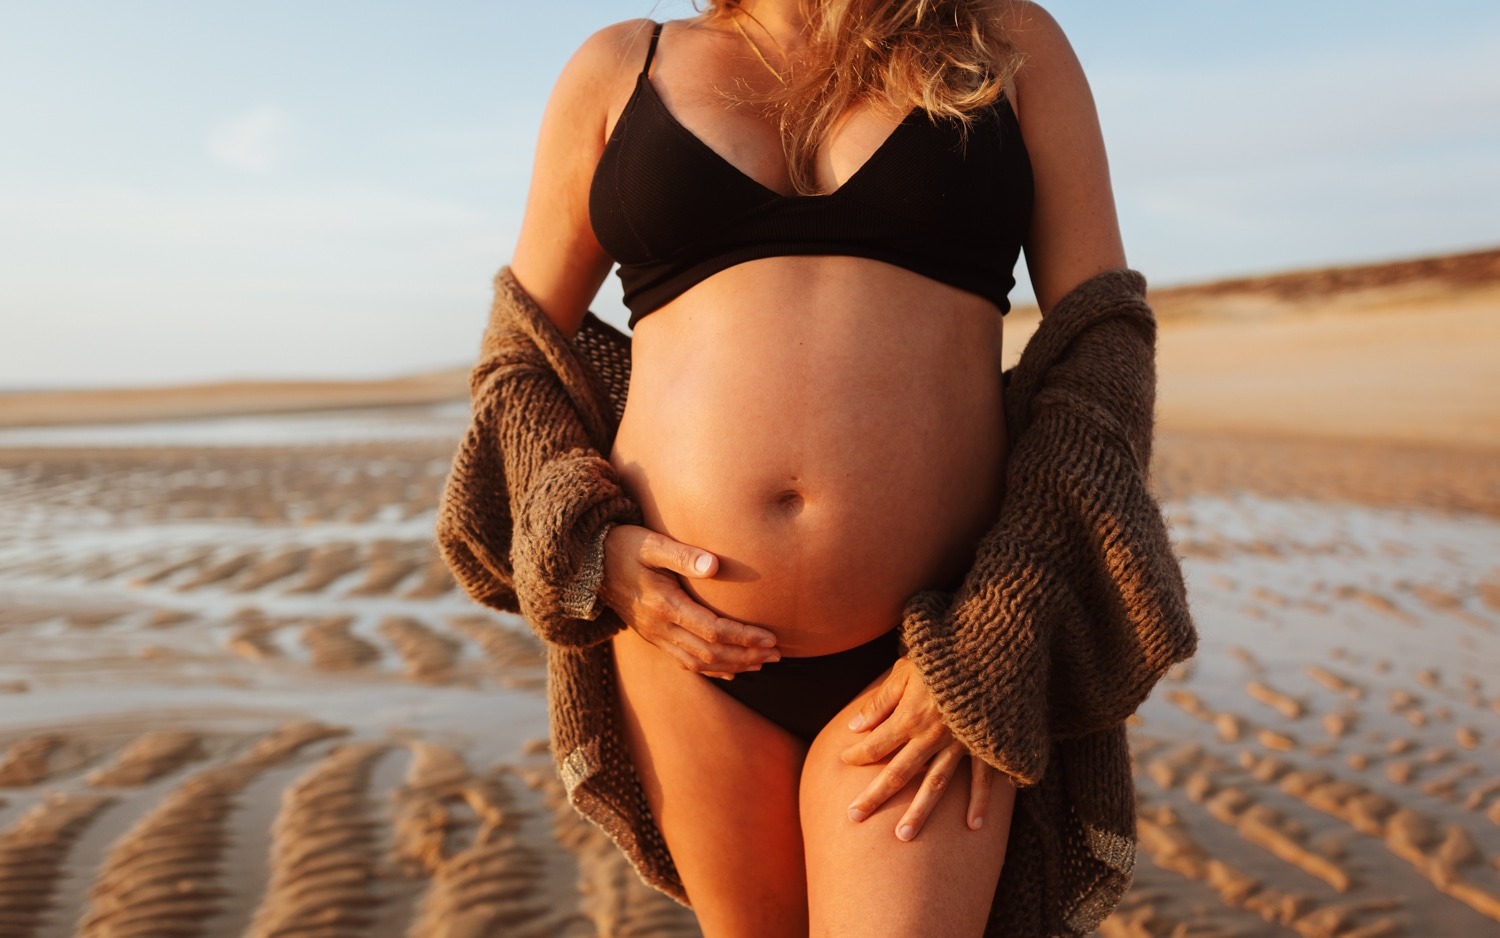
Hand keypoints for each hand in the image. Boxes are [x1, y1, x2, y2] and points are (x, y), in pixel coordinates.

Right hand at [599, 524, 779, 678]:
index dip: (744, 637)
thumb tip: (713, 565)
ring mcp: (654, 636)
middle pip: (710, 653)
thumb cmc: (623, 546)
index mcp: (664, 605)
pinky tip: (731, 672)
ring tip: (763, 664)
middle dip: (746, 656)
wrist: (585, 564)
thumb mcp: (650, 543)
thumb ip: (682, 555)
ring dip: (733, 666)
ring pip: (699, 663)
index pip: (712, 630)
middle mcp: (660, 627)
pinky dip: (711, 670)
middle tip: (777, 654)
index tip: (771, 637)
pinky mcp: (652, 637)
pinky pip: (684, 662)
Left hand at [840, 656, 997, 839]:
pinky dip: (979, 802)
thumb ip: (880, 701)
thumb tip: (854, 726)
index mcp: (909, 717)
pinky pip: (981, 779)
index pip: (875, 745)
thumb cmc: (942, 659)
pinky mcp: (984, 745)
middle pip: (896, 774)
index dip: (856, 755)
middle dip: (873, 797)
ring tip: (903, 836)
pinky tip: (974, 826)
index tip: (843, 760)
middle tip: (854, 817)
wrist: (989, 652)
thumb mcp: (905, 671)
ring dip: (918, 812)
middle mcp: (930, 737)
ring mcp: (959, 745)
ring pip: (934, 785)